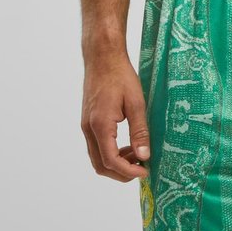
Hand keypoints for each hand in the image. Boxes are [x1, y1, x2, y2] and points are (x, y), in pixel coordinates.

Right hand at [81, 54, 149, 182]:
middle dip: (122, 173)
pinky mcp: (88, 123)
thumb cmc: (120, 75)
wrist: (102, 57)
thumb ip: (140, 132)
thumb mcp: (136, 103)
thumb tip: (144, 156)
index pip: (111, 161)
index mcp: (100, 125)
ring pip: (97, 159)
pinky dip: (111, 154)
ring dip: (117, 164)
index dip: (129, 171)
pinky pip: (97, 148)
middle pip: (101, 166)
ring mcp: (86, 127)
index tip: (145, 171)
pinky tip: (127, 146)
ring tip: (137, 155)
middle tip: (142, 168)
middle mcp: (89, 129)